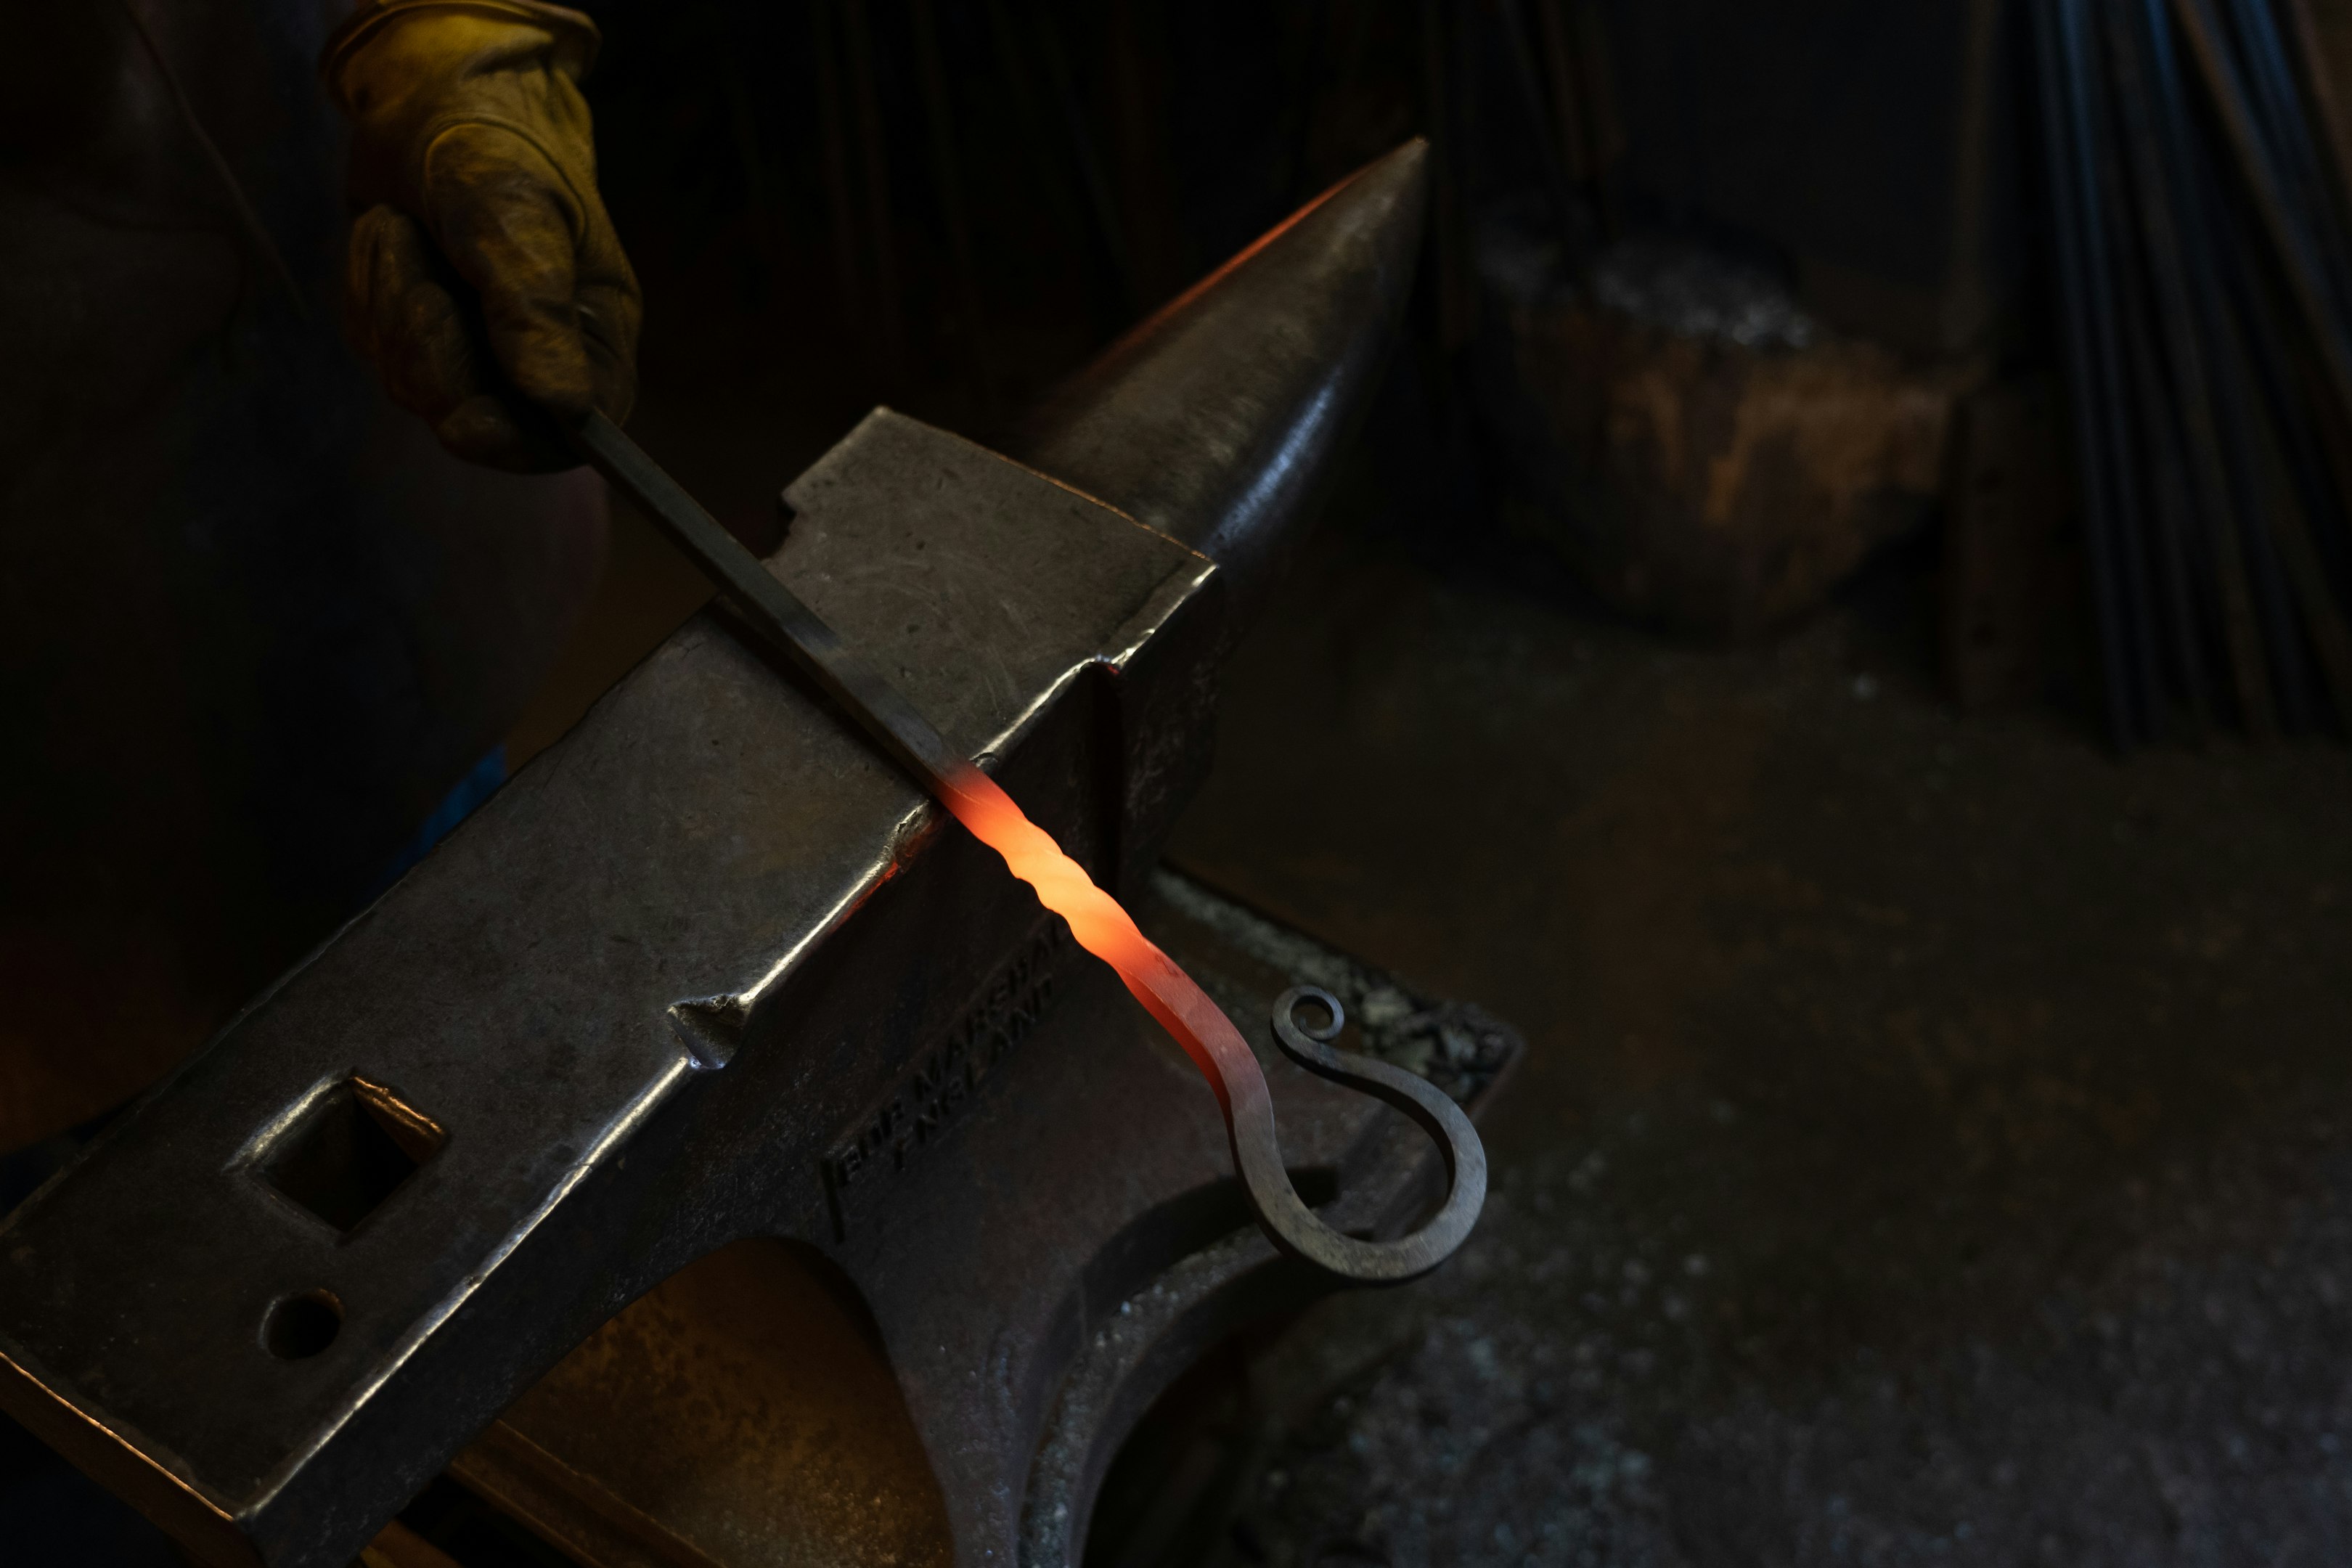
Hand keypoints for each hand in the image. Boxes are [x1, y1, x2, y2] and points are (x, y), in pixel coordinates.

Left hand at [324, 0, 639, 470]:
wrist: (432, 100)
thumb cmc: (495, 146)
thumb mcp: (517, 213)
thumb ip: (535, 308)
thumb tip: (565, 406)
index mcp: (593, 342)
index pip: (567, 435)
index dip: (513, 442)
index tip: (464, 424)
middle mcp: (540, 362)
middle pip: (474, 419)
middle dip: (428, 342)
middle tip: (414, 255)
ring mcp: (477, 355)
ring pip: (412, 385)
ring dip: (389, 303)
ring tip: (402, 228)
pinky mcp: (420, 339)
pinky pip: (377, 352)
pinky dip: (368, 292)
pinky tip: (389, 238)